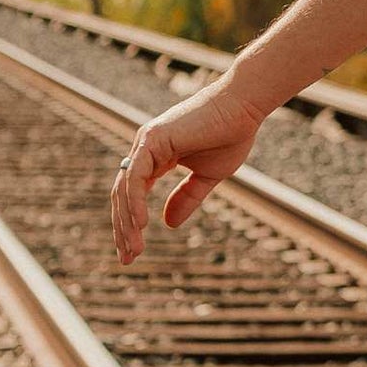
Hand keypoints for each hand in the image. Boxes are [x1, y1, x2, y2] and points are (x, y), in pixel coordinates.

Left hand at [109, 76, 266, 264]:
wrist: (244, 107)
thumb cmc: (231, 134)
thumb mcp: (207, 176)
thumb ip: (186, 198)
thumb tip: (167, 225)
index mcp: (155, 157)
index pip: (132, 195)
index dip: (130, 224)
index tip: (134, 251)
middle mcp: (144, 150)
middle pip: (122, 196)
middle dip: (123, 229)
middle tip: (127, 259)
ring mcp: (145, 143)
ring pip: (125, 190)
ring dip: (127, 222)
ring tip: (134, 249)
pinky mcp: (153, 139)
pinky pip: (136, 177)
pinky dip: (135, 202)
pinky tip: (140, 224)